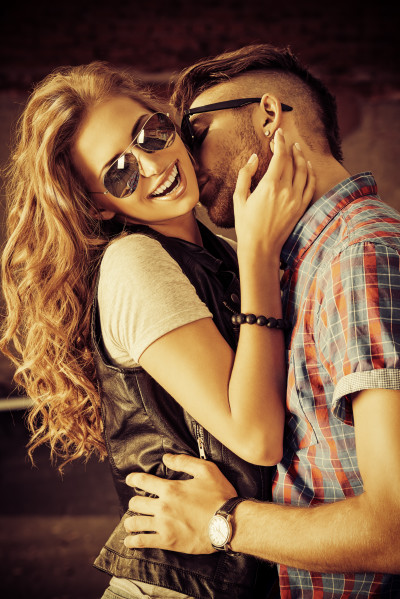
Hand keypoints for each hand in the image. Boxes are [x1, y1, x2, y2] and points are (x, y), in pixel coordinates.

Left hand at [123, 453, 236, 553]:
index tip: (130, 480)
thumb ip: (184, 462)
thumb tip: (166, 458)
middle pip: (136, 503)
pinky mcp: (168, 541)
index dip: (133, 479)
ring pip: (135, 523)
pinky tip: (129, 541)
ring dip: (131, 521)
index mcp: (170, 489)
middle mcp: (163, 506)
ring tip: (131, 522)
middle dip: (134, 502)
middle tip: (137, 503)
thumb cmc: (220, 496)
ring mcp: (164, 525)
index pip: (143, 481)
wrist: (229, 523)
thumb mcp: (206, 470)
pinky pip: (143, 542)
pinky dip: (133, 541)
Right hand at [233, 129, 314, 258]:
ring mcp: (296, 199)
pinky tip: (308, 166)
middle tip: (285, 139)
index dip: (279, 141)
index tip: (278, 134)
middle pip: (292, 160)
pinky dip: (310, 172)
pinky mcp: (301, 207)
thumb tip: (253, 157)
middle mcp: (285, 190)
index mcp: (269, 185)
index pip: (279, 156)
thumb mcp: (239, 198)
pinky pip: (310, 185)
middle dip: (289, 147)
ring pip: (304, 170)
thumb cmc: (246, 225)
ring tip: (297, 149)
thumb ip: (245, 175)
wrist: (260, 248)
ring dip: (301, 157)